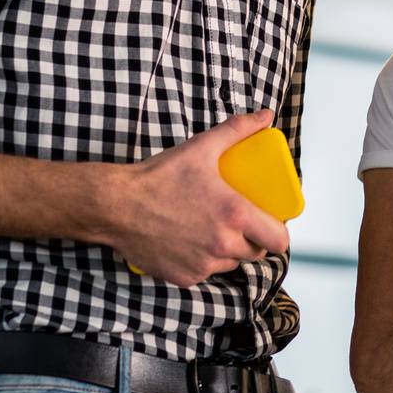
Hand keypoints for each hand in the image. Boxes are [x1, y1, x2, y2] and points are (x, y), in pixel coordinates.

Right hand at [110, 110, 290, 286]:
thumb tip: (265, 115)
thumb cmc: (159, 176)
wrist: (115, 204)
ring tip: (215, 231)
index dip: (278, 234)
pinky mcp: (183, 277)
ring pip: (230, 263)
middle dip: (253, 240)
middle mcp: (222, 245)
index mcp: (234, 216)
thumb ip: (237, 130)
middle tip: (242, 223)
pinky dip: (202, 262)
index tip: (271, 224)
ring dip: (228, 252)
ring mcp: (202, 265)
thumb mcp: (202, 148)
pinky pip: (204, 273)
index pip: (278, 240)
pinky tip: (192, 244)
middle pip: (255, 253)